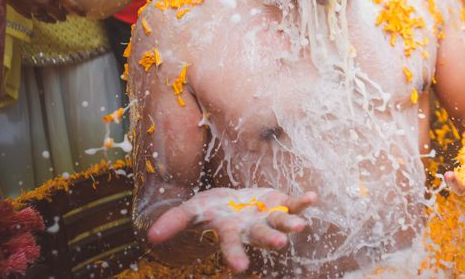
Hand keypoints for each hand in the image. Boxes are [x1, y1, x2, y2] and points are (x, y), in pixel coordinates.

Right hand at [7, 0, 84, 20]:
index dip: (79, 11)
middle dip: (64, 15)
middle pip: (60, 16)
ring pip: (48, 19)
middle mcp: (46, 4)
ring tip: (54, 16)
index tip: (84, 14)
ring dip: (52, 18)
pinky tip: (37, 13)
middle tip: (65, 13)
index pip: (71, 5)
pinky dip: (38, 16)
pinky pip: (34, 18)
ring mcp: (35, 9)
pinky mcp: (24, 12)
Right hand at [147, 187, 317, 273]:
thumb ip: (174, 221)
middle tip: (279, 245)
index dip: (235, 255)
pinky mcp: (280, 203)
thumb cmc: (211, 208)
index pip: (232, 245)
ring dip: (291, 224)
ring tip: (302, 226)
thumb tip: (151, 236)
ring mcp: (268, 216)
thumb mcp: (191, 210)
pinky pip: (293, 203)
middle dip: (269, 240)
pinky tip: (313, 197)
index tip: (240, 267)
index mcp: (231, 231)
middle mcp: (252, 228)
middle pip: (261, 235)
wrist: (232, 200)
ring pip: (281, 222)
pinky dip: (303, 202)